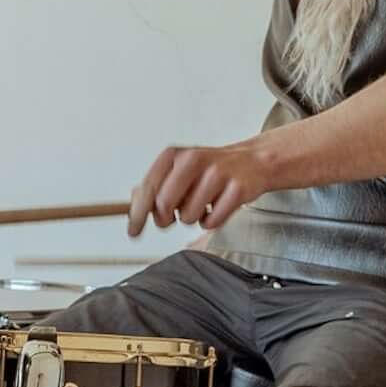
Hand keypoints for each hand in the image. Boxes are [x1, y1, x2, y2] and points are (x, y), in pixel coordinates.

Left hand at [127, 137, 270, 235]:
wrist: (252, 161)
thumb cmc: (210, 169)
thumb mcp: (179, 168)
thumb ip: (155, 185)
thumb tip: (134, 204)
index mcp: (174, 154)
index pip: (147, 188)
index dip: (137, 215)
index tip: (133, 231)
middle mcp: (194, 160)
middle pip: (164, 204)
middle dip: (164, 219)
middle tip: (170, 219)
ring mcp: (217, 173)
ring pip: (187, 216)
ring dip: (191, 218)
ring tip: (201, 206)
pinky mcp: (237, 189)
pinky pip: (211, 222)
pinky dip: (210, 222)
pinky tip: (215, 209)